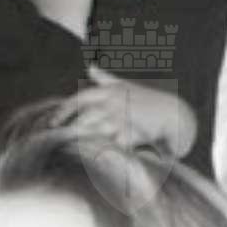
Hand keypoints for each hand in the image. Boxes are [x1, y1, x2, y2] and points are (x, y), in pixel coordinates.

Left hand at [56, 69, 197, 156]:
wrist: (176, 115)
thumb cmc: (149, 101)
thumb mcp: (127, 85)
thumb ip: (105, 78)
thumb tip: (91, 66)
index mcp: (111, 91)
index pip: (78, 99)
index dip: (61, 112)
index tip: (50, 123)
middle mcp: (115, 102)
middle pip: (84, 117)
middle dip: (70, 130)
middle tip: (56, 141)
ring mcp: (124, 118)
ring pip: (94, 132)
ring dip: (83, 141)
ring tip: (69, 151)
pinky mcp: (132, 134)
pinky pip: (110, 146)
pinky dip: (101, 153)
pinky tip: (92, 159)